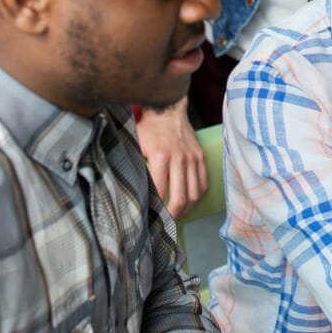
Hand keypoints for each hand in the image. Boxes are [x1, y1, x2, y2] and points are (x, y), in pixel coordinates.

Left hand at [136, 99, 207, 219]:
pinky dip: (197, 196)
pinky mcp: (200, 156)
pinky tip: (189, 201)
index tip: (149, 217)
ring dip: (186, 210)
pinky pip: (203, 182)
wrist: (168, 109)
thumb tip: (127, 189)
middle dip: (172, 216)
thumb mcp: (135, 144)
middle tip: (165, 223)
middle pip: (181, 198)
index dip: (155, 209)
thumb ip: (133, 165)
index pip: (160, 192)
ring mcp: (192, 157)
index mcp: (161, 156)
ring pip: (194, 194)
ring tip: (177, 215)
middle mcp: (180, 158)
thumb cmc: (149, 128)